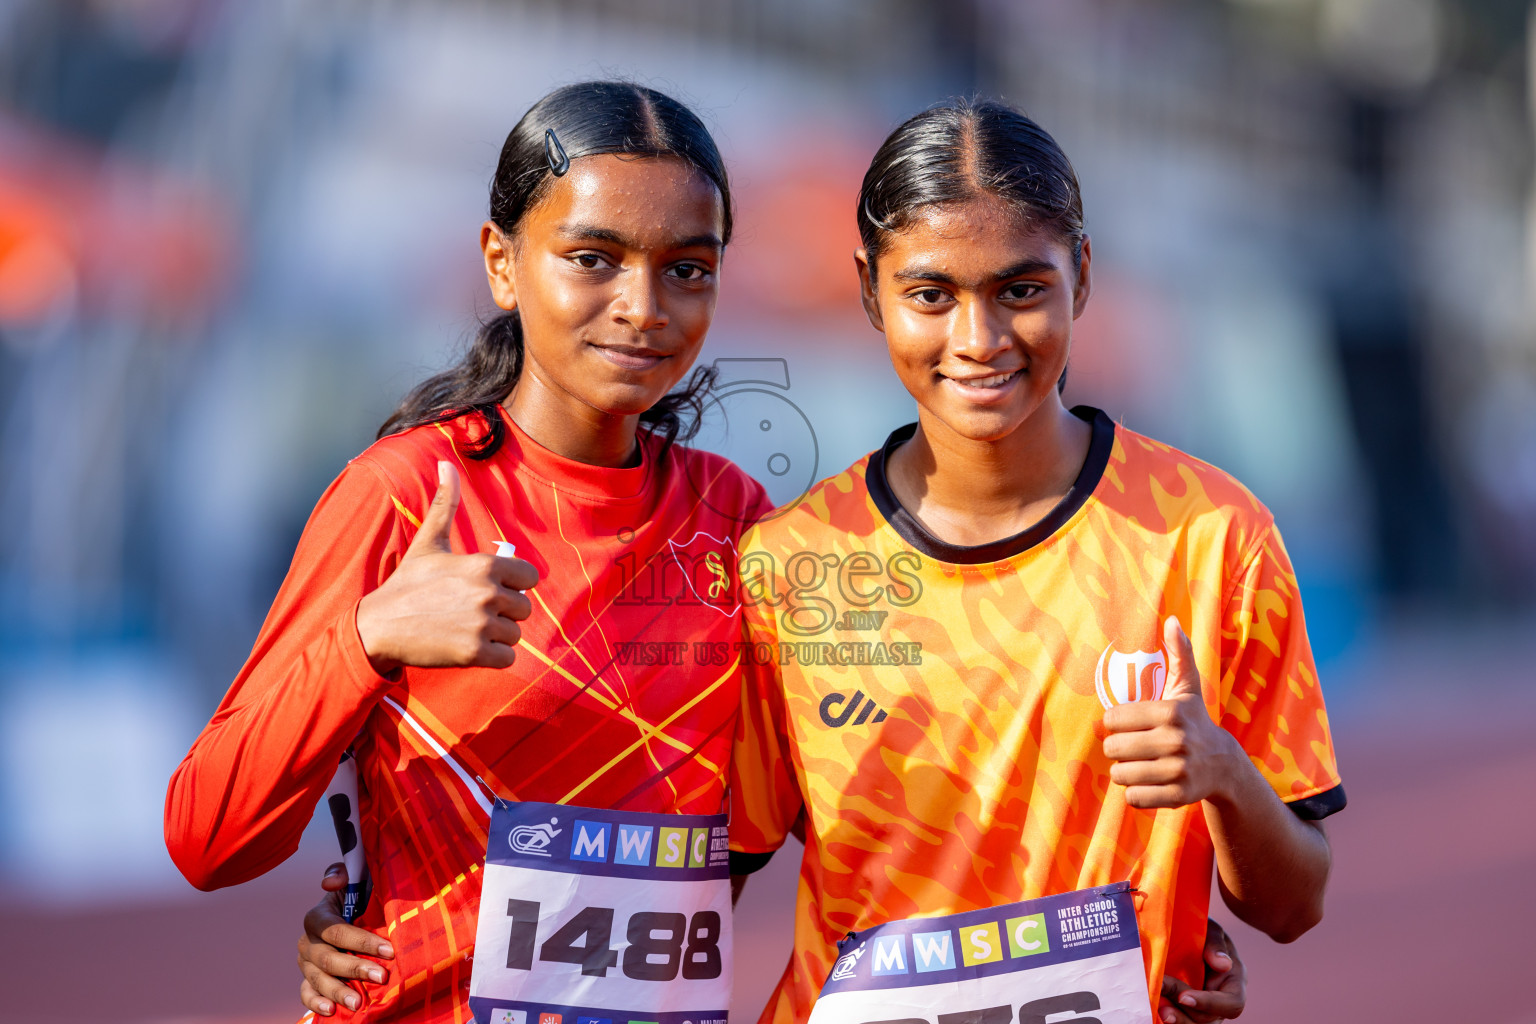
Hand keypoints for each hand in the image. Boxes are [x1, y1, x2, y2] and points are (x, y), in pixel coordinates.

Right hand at [298, 863, 394, 1015]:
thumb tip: (330, 881)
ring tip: (358, 1003)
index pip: (336, 931)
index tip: (389, 950)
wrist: (352, 916)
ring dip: (338, 992)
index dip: (362, 941)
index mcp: (317, 917)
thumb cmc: (357, 898)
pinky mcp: (308, 980)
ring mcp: (306, 964)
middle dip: (356, 968)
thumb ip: (342, 874)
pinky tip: (331, 1011)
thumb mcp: (353, 881)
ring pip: (317, 980)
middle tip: (381, 976)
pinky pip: (306, 994)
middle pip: (328, 959)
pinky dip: (316, 1003)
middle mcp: (308, 942)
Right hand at [356, 461, 538, 673]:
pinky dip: (493, 658)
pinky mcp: (476, 654)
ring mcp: (483, 625)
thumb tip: (445, 463)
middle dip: (504, 613)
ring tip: (466, 629)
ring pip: (515, 635)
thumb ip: (446, 503)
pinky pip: (508, 659)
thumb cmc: (408, 584)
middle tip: (472, 613)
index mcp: (485, 565)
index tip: (489, 589)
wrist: (380, 626)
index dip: (513, 585)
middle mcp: (488, 593)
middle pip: (524, 608)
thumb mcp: (429, 541)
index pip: (530, 578)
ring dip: (497, 637)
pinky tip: (468, 648)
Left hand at [1102, 617, 1242, 808]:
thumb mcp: (1187, 687)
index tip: (1129, 725)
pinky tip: (1150, 782)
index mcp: (1170, 712)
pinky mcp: (1178, 797)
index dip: (1115, 724)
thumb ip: (1178, 653)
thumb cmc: (1194, 720)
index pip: (1111, 720)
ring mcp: (1178, 771)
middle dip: (1118, 749)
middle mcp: (1176, 742)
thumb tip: (1171, 620)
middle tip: (1133, 747)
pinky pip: (1133, 798)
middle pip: (1113, 749)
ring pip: (1120, 775)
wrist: (1224, 765)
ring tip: (1141, 764)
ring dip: (1124, 772)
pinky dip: (1135, 793)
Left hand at [1157, 917, 1245, 1022]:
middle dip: (1185, 1013)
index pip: (1231, 1004)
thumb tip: (1224, 964)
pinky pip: (1180, 1017)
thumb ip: (1216, 944)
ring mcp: (1203, 1008)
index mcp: (1234, 983)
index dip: (1208, 1004)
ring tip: (1158, 1010)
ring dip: (1176, 1019)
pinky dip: (1168, 1015)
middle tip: (1161, 1005)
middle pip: (1209, 1019)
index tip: (1184, 996)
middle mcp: (1221, 1000)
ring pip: (1194, 1023)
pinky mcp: (1186, 1008)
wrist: (1184, 931)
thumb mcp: (1211, 930)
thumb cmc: (1202, 930)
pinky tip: (1154, 1010)